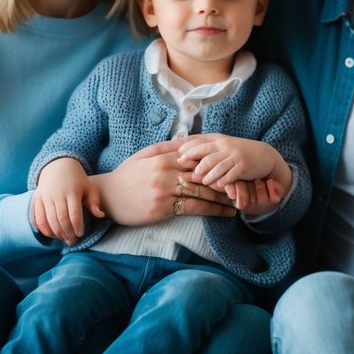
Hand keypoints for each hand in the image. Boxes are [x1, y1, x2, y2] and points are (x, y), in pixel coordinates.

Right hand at [33, 157, 103, 245]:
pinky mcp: (37, 199)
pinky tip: (53, 235)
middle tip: (73, 241)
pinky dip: (45, 229)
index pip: (74, 213)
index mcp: (72, 192)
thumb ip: (95, 202)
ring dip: (57, 233)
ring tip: (65, 240)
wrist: (58, 165)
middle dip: (68, 233)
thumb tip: (101, 216)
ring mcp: (46, 197)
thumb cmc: (77, 180)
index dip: (77, 226)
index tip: (81, 234)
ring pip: (50, 220)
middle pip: (61, 219)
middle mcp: (57, 194)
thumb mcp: (89, 187)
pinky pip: (39, 218)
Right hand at [88, 139, 236, 225]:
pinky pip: (194, 208)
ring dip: (225, 195)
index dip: (218, 161)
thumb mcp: (144, 156)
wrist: (106, 197)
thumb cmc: (126, 177)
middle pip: (204, 172)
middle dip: (227, 177)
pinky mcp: (163, 207)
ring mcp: (164, 189)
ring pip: (202, 191)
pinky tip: (227, 213)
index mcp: (162, 156)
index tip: (235, 165)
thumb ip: (167, 148)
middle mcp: (165, 171)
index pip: (197, 156)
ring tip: (242, 198)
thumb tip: (188, 140)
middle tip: (247, 182)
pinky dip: (213, 210)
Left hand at [176, 134, 290, 210]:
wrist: (263, 156)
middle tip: (180, 168)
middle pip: (201, 151)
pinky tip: (216, 186)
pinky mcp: (242, 166)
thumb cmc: (237, 153)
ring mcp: (233, 155)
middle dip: (189, 159)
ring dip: (204, 174)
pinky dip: (220, 181)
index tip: (163, 155)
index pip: (193, 141)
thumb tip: (179, 151)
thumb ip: (203, 149)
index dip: (180, 148)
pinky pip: (228, 175)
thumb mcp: (220, 147)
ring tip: (199, 181)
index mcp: (215, 139)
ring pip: (213, 164)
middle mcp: (223, 145)